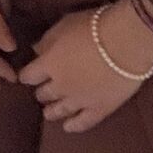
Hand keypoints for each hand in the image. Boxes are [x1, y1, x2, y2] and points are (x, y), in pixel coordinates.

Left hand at [16, 0, 152, 134]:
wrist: (125, 42)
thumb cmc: (94, 26)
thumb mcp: (64, 25)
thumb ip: (47, 40)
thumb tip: (36, 51)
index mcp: (49, 64)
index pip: (29, 75)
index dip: (27, 75)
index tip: (28, 76)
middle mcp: (60, 86)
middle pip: (44, 94)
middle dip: (41, 92)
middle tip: (42, 93)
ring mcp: (80, 100)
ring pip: (60, 110)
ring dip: (52, 112)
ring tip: (48, 113)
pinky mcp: (100, 109)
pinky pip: (83, 122)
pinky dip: (74, 125)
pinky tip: (68, 127)